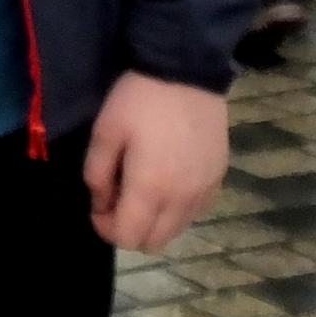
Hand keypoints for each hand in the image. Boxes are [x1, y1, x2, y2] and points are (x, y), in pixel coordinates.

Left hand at [84, 72, 228, 252]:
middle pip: (154, 242)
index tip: (97, 207)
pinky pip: (194, 212)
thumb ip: (97, 173)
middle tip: (114, 199)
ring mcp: (205, 191)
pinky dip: (175, 210)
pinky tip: (164, 182)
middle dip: (129, 229)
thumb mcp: (105, 132)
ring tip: (138, 189)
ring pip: (176, 230)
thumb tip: (101, 202)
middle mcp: (182, 200)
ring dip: (153, 222)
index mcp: (151, 189)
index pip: (129, 237)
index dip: (106, 229)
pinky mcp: (218, 180)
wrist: (186, 74)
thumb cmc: (138, 101)